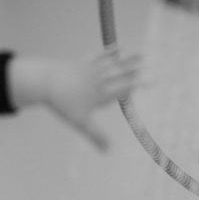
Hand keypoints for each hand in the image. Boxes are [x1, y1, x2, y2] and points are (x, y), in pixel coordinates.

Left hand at [11, 50, 143, 150]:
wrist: (44, 82)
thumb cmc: (63, 104)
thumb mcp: (80, 123)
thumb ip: (96, 136)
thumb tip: (108, 151)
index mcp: (101, 94)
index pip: (125, 89)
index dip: (140, 84)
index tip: (154, 81)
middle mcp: (99, 80)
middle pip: (122, 74)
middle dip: (138, 71)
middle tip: (152, 65)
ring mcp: (91, 70)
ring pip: (114, 64)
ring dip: (128, 59)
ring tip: (141, 54)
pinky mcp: (82, 63)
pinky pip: (99, 56)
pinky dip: (109, 52)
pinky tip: (118, 48)